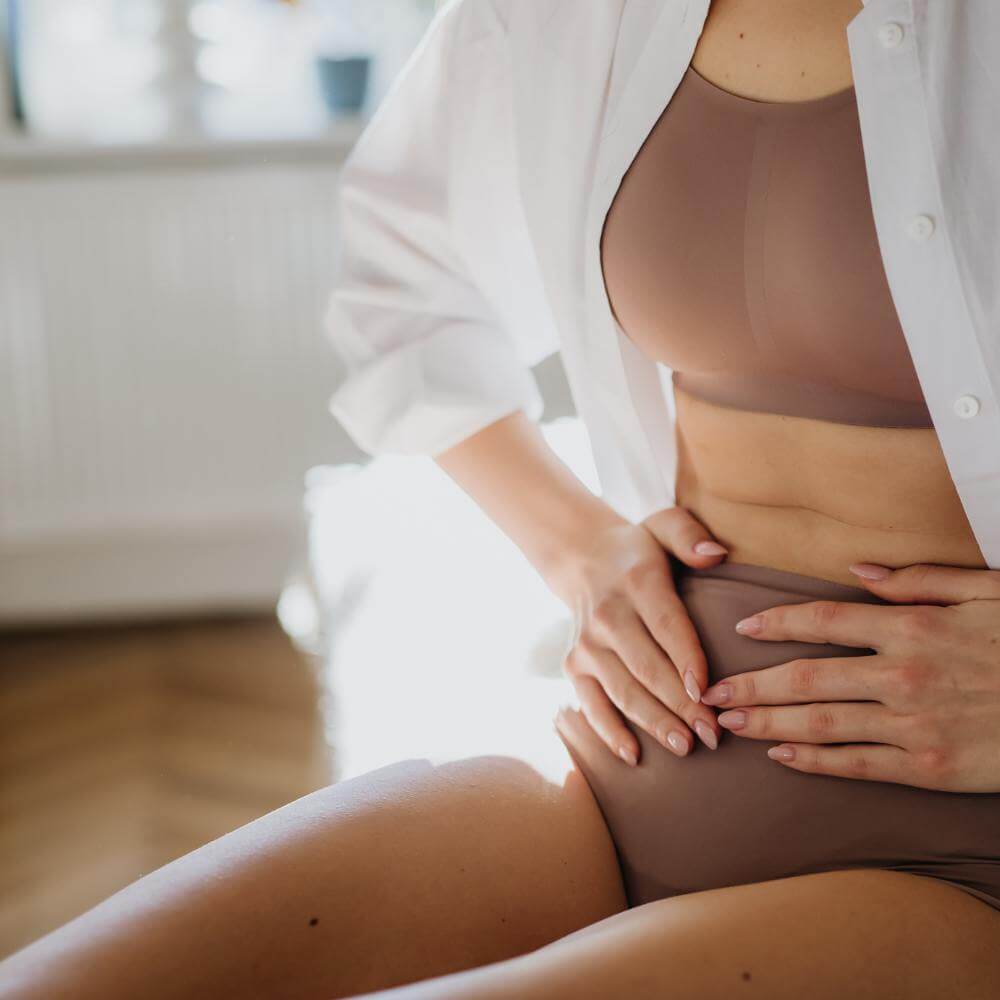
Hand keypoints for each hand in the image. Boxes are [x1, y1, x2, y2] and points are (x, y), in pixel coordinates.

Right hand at [553, 507, 726, 764]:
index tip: (709, 692)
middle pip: (647, 666)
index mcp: (637, 582)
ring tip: (686, 747)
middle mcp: (608, 615)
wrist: (582, 558)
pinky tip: (634, 756)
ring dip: (654, 722)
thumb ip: (689, 535)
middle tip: (713, 734)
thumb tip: (715, 554)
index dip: (686, 660)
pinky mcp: (574, 665)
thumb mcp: (663, 526)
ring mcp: (587, 644)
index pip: (666, 625)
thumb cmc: (640, 550)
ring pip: (623, 690)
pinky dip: (609, 732)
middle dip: (681, 704)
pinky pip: (590, 704)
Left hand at [700, 562, 999, 791]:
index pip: (823, 620)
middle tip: (709, 690)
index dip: (776, 623)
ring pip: (820, 723)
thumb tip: (858, 567)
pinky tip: (781, 755)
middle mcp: (902, 674)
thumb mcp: (987, 591)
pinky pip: (857, 765)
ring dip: (767, 721)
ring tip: (728, 721)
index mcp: (912, 627)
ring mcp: (913, 725)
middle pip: (805, 677)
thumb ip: (919, 579)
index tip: (742, 628)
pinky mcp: (929, 769)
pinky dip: (814, 760)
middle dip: (750, 683)